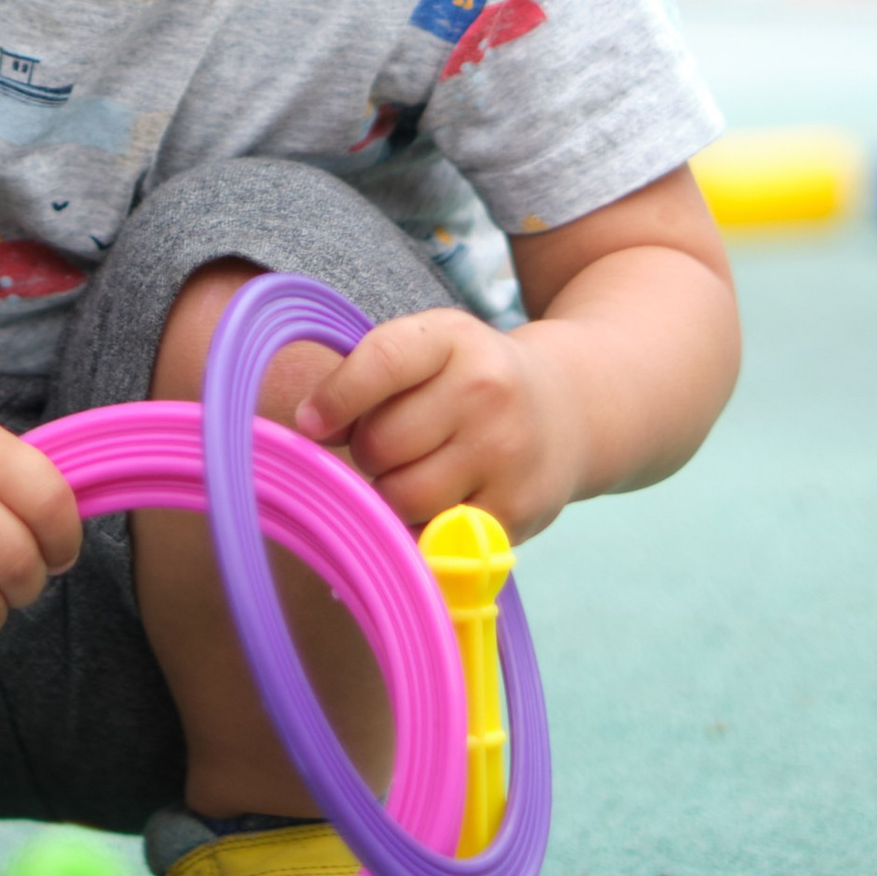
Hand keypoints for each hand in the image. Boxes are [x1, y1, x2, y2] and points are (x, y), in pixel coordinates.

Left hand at [291, 308, 585, 542]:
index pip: (382, 362)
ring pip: (403, 497)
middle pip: (382, 444)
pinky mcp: (518, 509)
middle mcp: (487, 390)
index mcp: (453, 339)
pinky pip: (435, 536)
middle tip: (395, 446)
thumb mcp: (430, 352)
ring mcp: (507, 453)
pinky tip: (443, 503)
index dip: (336, 398)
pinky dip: (423, 528)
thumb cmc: (471, 380)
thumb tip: (310, 428)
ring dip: (392, 495)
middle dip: (370, 453)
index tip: (308, 423)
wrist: (568, 409)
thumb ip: (368, 377)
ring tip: (419, 472)